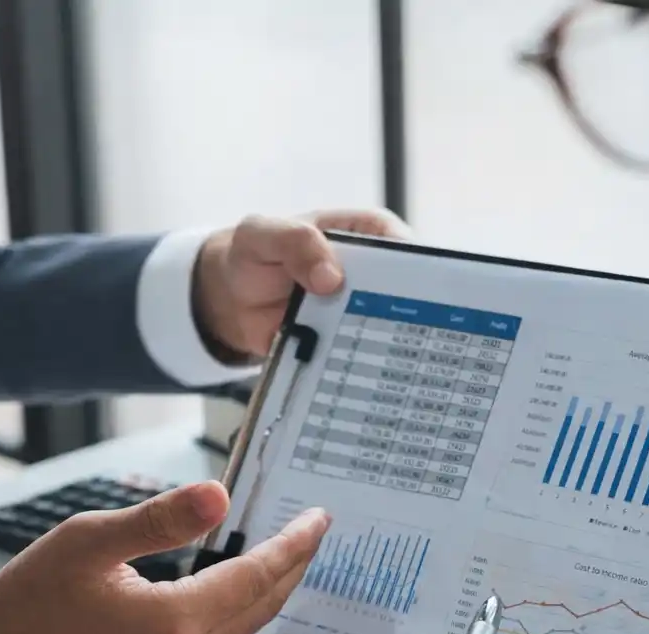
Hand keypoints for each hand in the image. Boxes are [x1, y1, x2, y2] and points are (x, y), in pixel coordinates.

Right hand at [0, 481, 329, 633]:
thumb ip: (159, 519)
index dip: (293, 543)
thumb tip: (220, 496)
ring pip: (246, 623)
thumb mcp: (88, 541)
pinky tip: (242, 581)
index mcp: (176, 623)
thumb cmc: (26, 602)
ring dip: (273, 586)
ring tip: (291, 548)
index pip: (257, 576)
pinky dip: (245, 603)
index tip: (320, 516)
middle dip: (294, 564)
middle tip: (316, 526)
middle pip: (263, 604)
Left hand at [194, 209, 411, 359]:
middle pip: (403, 291)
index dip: (413, 265)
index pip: (400, 243)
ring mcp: (359, 311)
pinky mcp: (345, 343)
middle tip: (406, 330)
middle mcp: (369, 274)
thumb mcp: (264, 235)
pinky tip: (365, 381)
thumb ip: (296, 243)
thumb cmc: (254, 254)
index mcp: (362, 235)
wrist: (231, 300)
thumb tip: (331, 278)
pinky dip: (362, 369)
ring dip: (387, 345)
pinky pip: (361, 357)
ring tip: (390, 361)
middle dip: (408, 311)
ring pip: (386, 328)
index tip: (417, 287)